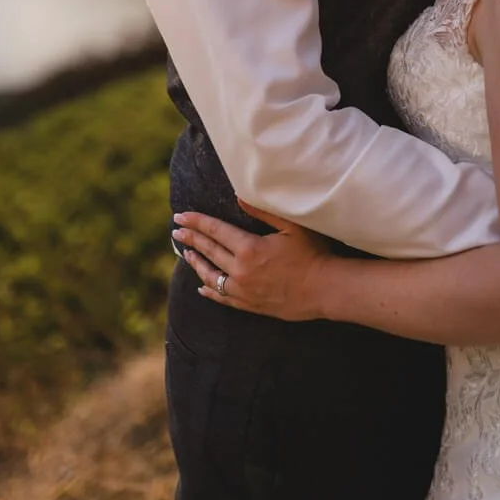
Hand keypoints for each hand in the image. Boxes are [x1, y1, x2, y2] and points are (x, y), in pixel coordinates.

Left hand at [171, 208, 332, 320]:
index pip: (215, 231)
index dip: (196, 222)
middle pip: (209, 251)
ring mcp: (244, 290)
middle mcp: (241, 270)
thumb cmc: (312, 254)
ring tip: (186, 253)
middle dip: (190, 239)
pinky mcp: (250, 304)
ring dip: (196, 263)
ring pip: (211, 276)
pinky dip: (210, 291)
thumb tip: (239, 195)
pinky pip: (222, 297)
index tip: (181, 216)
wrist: (324, 289)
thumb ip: (264, 211)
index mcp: (249, 248)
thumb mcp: (292, 226)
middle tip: (176, 231)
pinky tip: (201, 287)